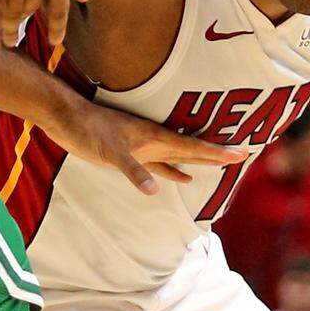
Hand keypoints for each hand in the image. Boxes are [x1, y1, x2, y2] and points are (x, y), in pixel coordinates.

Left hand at [43, 96, 246, 194]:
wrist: (66, 119)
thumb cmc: (88, 130)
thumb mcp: (110, 151)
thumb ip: (132, 170)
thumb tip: (153, 190)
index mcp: (154, 137)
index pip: (193, 146)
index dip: (217, 152)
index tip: (242, 153)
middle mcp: (154, 140)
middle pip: (192, 149)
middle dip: (216, 153)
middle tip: (243, 155)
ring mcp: (143, 147)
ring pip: (179, 156)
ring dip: (199, 161)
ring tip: (221, 165)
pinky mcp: (131, 153)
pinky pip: (160, 165)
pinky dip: (173, 172)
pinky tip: (184, 178)